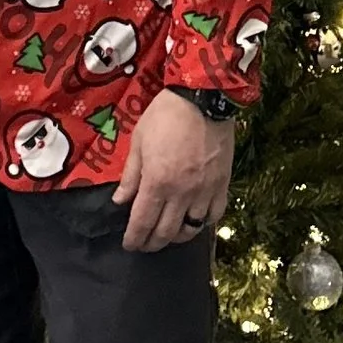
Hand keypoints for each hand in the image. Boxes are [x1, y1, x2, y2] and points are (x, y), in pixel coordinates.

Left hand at [113, 88, 235, 252]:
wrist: (204, 97)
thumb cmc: (165, 115)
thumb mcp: (139, 141)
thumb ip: (131, 175)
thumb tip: (120, 201)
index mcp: (157, 183)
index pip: (142, 222)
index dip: (134, 238)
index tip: (129, 245)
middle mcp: (181, 194)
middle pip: (166, 232)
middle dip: (152, 243)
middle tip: (144, 244)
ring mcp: (204, 191)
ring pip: (191, 229)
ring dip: (176, 237)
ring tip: (168, 234)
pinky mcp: (222, 184)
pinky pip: (214, 215)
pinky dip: (203, 223)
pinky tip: (194, 220)